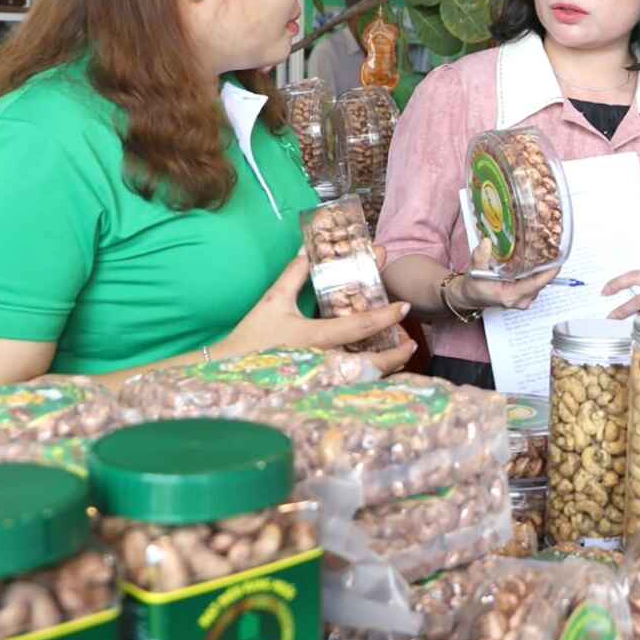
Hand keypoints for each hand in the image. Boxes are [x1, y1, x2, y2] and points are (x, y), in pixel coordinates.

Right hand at [223, 255, 414, 373]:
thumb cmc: (251, 337)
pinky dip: (366, 378)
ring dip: (385, 368)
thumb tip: (307, 249)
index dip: (385, 316)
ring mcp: (322, 380)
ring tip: (399, 355)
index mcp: (315, 336)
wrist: (228, 373)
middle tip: (411, 343)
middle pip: (371, 364)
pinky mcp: (317, 390)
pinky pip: (350, 386)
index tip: (404, 307)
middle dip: (396, 355)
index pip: (359, 326)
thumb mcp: (272, 301)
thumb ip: (294, 275)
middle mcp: (323, 361)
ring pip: (364, 379)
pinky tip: (375, 371)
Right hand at [448, 240, 561, 311]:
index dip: (549, 272)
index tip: (558, 260)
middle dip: (547, 266)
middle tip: (552, 248)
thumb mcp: (474, 270)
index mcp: (510, 295)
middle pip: (542, 282)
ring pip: (540, 283)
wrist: (471, 297)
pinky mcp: (525, 296)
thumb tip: (486, 242)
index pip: (536, 284)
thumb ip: (480, 257)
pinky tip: (538, 261)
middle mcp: (520, 299)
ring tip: (546, 252)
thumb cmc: (474, 287)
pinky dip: (538, 273)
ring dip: (543, 269)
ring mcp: (524, 299)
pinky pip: (537, 283)